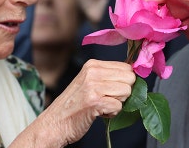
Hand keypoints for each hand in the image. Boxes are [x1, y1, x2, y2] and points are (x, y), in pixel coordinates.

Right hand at [11, 60, 134, 146]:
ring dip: (117, 103)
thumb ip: (108, 76)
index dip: (124, 81)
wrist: (54, 123)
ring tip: (100, 105)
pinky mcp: (94, 102)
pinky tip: (98, 113)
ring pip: (127, 92)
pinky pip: (119, 107)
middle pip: (129, 79)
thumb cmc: (74, 105)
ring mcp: (93, 86)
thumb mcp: (88, 82)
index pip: (126, 67)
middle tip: (106, 99)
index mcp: (92, 65)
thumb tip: (134, 75)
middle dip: (122, 93)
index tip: (111, 90)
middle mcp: (93, 72)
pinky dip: (111, 114)